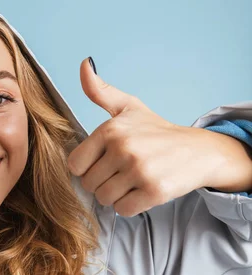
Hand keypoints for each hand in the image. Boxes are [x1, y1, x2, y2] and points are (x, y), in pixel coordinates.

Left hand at [67, 58, 215, 216]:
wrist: (199, 150)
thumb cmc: (157, 131)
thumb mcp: (128, 108)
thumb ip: (100, 91)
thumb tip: (84, 64)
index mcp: (110, 130)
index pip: (75, 165)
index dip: (87, 168)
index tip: (104, 162)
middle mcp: (123, 148)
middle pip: (89, 184)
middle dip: (103, 183)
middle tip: (122, 173)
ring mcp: (139, 170)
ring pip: (104, 199)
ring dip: (116, 195)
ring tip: (132, 181)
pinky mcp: (154, 191)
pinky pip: (123, 210)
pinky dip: (131, 205)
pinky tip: (142, 190)